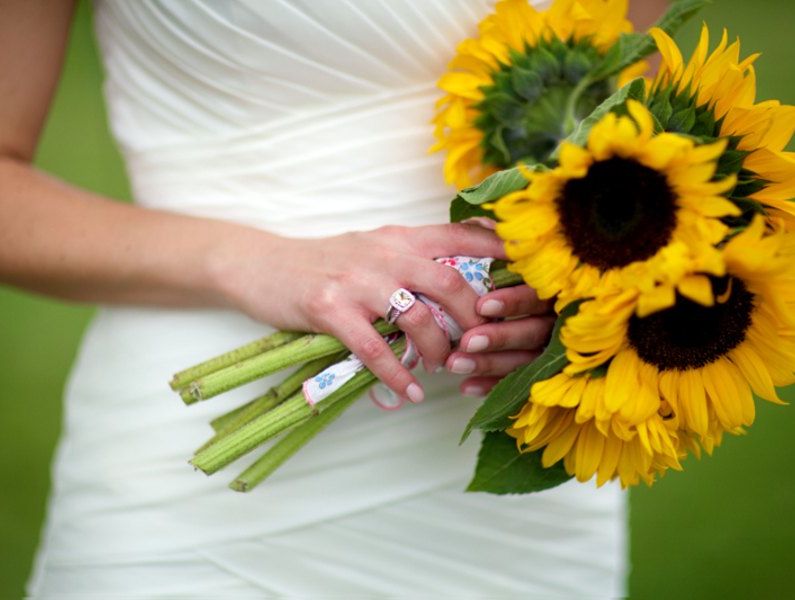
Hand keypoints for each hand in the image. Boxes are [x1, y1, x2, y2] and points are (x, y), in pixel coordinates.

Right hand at [213, 223, 505, 403]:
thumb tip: (460, 282)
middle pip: (451, 282)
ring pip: (418, 318)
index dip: (502, 252)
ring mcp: (357, 281)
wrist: (261, 265)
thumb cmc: (323, 262)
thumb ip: (412, 258)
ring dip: (438, 350)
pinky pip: (375, 348)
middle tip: (485, 344)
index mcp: (399, 237)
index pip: (462, 236)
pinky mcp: (330, 309)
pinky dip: (397, 374)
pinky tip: (410, 392)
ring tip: (443, 369)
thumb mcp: (372, 248)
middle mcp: (384, 253)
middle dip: (476, 317)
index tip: (533, 272)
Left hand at [445, 285, 554, 396]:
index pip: (538, 298)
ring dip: (489, 363)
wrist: (495, 315)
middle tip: (467, 342)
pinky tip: (466, 386)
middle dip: (500, 337)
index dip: (514, 302)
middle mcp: (557, 325)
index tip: (482, 306)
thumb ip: (501, 274)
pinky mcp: (536, 378)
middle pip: (534, 332)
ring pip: (525, 360)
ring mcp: (550, 354)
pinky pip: (516, 385)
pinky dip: (490, 385)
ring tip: (455, 364)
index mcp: (552, 296)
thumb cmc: (493, 284)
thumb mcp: (503, 275)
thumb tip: (484, 264)